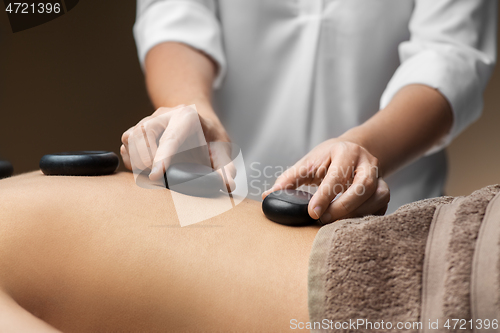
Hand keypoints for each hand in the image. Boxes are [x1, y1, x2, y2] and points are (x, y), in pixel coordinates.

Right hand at [121, 105, 235, 190]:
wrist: (198, 122)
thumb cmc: (210, 137)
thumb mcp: (222, 149)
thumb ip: (225, 167)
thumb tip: (228, 185)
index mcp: (187, 116)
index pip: (171, 137)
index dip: (162, 156)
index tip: (155, 175)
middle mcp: (164, 114)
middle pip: (144, 132)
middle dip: (145, 158)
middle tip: (156, 179)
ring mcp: (149, 120)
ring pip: (131, 136)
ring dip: (135, 159)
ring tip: (149, 175)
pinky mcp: (139, 129)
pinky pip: (126, 141)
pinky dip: (128, 158)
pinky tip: (140, 169)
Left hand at [262, 139, 389, 223]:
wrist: (353, 151)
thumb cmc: (327, 159)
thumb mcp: (307, 163)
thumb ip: (289, 179)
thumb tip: (268, 196)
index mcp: (345, 151)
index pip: (337, 175)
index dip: (325, 196)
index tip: (312, 212)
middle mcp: (367, 162)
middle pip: (362, 187)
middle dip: (342, 207)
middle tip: (323, 220)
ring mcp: (380, 176)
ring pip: (376, 197)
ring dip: (356, 213)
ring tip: (335, 223)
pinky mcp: (384, 191)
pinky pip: (381, 207)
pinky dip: (366, 217)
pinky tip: (349, 223)